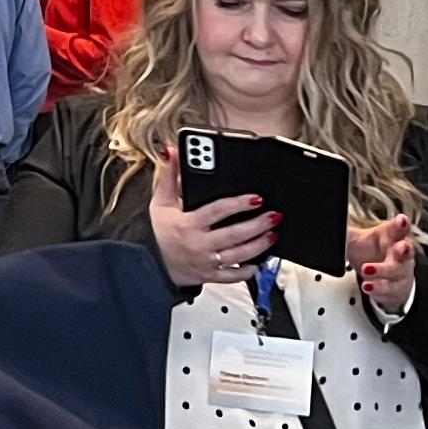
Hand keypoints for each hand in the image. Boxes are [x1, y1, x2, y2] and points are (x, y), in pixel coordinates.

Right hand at [147, 146, 274, 291]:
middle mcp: (200, 244)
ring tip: (273, 234)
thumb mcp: (161, 202)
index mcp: (188, 224)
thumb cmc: (160, 232)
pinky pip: (234, 276)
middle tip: (274, 216)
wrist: (153, 264)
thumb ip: (170, 176)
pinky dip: (249, 270)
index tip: (256, 198)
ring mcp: (207, 262)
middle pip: (234, 235)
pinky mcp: (212, 276)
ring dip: (259, 245)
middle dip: (258, 225)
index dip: (239, 204)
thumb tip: (172, 152)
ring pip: (239, 255)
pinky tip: (260, 261)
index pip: (217, 211)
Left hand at [350, 211, 418, 318]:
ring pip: (396, 272)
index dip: (401, 224)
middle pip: (405, 250)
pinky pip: (390, 290)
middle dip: (404, 249)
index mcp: (391, 237)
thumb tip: (328, 223)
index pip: (398, 228)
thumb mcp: (357, 240)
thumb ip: (344, 232)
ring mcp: (401, 272)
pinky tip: (368, 286)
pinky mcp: (397, 289)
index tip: (401, 220)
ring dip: (382, 271)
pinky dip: (378, 289)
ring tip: (367, 270)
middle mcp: (400, 254)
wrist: (383, 277)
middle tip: (401, 247)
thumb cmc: (371, 252)